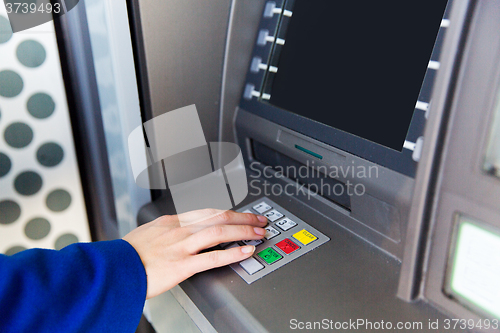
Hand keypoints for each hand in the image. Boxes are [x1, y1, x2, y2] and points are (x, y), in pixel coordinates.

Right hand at [123, 209, 266, 298]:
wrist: (113, 269)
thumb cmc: (126, 255)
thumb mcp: (147, 233)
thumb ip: (166, 231)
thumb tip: (178, 232)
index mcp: (172, 221)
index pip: (208, 212)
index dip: (229, 212)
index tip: (240, 215)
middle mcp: (180, 229)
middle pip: (219, 217)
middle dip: (243, 217)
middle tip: (259, 220)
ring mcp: (182, 246)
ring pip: (220, 232)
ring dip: (244, 231)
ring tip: (259, 233)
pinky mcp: (182, 265)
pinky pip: (213, 257)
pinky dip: (234, 253)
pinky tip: (246, 251)